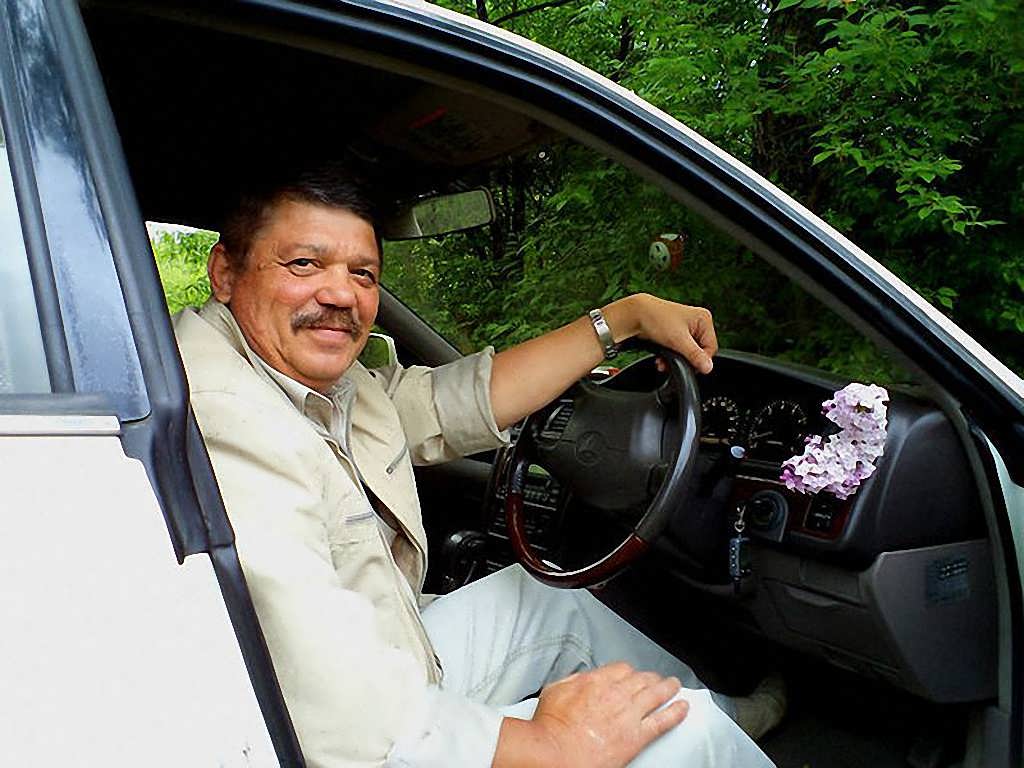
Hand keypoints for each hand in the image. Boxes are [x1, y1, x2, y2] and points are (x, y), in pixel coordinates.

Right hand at [494, 662, 688, 767]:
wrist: (556, 751)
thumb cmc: (551, 726)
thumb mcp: (555, 690)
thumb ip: (572, 680)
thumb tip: (581, 678)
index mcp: (596, 680)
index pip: (622, 669)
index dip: (629, 672)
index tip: (631, 675)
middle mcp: (616, 693)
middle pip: (642, 678)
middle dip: (650, 677)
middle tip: (656, 679)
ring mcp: (629, 714)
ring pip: (656, 694)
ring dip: (668, 687)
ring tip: (674, 685)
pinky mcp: (637, 736)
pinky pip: (663, 721)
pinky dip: (676, 712)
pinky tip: (683, 707)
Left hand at [605, 294, 717, 373]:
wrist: (635, 315)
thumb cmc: (656, 318)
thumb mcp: (678, 340)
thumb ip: (694, 355)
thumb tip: (708, 367)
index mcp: (704, 319)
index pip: (710, 348)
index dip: (699, 360)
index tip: (688, 366)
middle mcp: (697, 322)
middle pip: (699, 352)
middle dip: (684, 360)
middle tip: (671, 363)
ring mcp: (687, 328)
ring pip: (688, 353)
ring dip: (676, 360)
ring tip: (663, 362)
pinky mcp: (677, 333)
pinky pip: (679, 350)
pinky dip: (671, 356)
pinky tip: (661, 359)